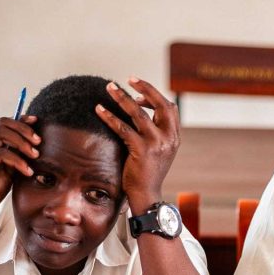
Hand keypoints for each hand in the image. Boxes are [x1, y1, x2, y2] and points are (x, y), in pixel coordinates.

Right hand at [0, 116, 38, 220]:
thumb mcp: (10, 171)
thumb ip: (18, 158)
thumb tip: (36, 148)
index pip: (4, 123)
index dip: (21, 120)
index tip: (37, 121)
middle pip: (3, 123)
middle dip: (24, 130)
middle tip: (38, 142)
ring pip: (1, 133)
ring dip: (22, 142)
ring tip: (35, 155)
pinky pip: (0, 154)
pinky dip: (17, 160)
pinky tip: (27, 171)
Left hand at [95, 77, 179, 212]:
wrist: (147, 195)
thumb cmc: (148, 173)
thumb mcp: (158, 151)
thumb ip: (154, 133)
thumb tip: (139, 113)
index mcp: (174, 137)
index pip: (170, 108)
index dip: (155, 97)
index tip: (138, 95)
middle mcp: (169, 138)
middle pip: (160, 104)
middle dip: (144, 88)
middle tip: (129, 79)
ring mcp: (157, 144)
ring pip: (139, 113)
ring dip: (122, 98)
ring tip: (109, 87)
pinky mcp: (142, 150)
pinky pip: (123, 128)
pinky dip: (110, 116)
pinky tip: (99, 109)